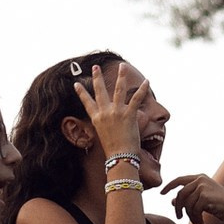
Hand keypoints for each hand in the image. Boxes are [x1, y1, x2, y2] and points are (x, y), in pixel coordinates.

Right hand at [75, 61, 161, 179]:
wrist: (119, 157)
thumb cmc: (113, 150)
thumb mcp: (104, 135)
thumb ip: (106, 125)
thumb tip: (109, 124)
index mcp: (97, 119)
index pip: (87, 102)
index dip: (81, 93)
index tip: (76, 84)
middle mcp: (104, 113)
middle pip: (100, 91)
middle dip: (97, 77)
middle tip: (95, 67)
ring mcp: (116, 113)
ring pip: (118, 90)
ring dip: (121, 76)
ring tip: (123, 66)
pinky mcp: (128, 115)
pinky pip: (136, 99)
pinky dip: (142, 90)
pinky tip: (146, 81)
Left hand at [166, 173, 223, 223]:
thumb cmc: (220, 206)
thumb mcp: (202, 201)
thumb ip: (188, 199)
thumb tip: (172, 201)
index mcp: (200, 177)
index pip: (179, 180)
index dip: (169, 186)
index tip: (161, 193)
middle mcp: (201, 179)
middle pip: (181, 194)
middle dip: (178, 208)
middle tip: (179, 218)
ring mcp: (203, 186)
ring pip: (186, 204)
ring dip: (190, 216)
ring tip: (196, 223)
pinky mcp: (205, 196)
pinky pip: (193, 209)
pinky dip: (195, 219)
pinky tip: (201, 223)